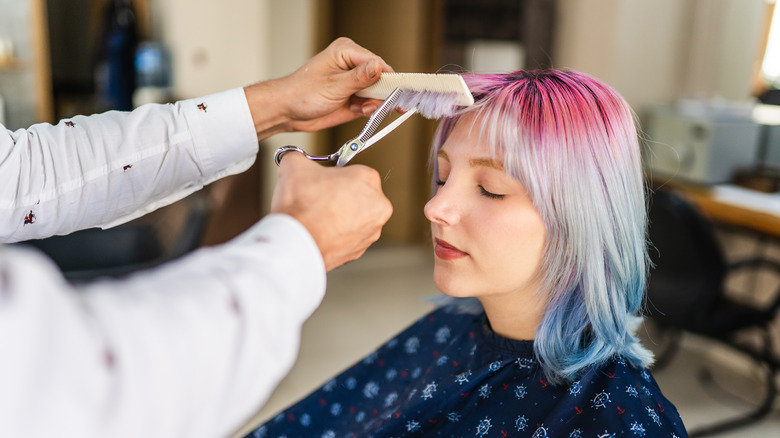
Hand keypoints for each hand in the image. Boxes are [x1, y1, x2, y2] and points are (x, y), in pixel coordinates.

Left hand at [245, 37, 392, 140]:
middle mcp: (352, 64)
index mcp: (346, 52)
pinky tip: (357, 111)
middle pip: (381, 78)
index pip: (377, 62)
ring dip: (373, 104)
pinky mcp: (353, 96)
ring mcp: (353, 81)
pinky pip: (370, 104)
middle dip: (380, 94)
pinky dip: (367, 110)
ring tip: (361, 109)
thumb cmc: (302, 93)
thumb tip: (379, 68)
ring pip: (377, 93)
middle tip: (375, 105)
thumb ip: (359, 78)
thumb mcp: (333, 85)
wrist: (288, 112)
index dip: (388, 78)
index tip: (396, 92)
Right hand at [270, 153, 392, 270]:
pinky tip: (319, 231)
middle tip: (317, 199)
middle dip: (338, 196)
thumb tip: (293, 158)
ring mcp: (371, 231)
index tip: (321, 181)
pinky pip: (348, 237)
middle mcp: (378, 206)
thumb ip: (297, 156)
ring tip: (316, 216)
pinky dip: (336, 235)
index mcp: (368, 179)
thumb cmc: (301, 206)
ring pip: (354, 218)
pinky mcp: (360, 251)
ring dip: (338, 217)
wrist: (296, 243)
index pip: (353, 171)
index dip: (333, 175)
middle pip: (356, 195)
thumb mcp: (294, 165)